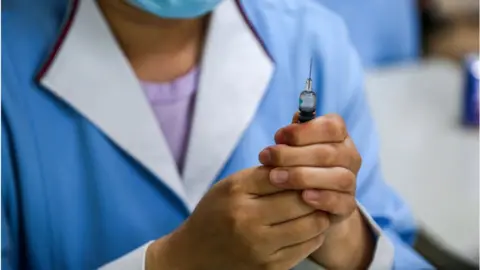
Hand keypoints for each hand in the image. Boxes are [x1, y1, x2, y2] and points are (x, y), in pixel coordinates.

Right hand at [147, 167, 330, 269]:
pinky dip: (314, 234)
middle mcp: (246, 219)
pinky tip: (308, 227)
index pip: (284, 174)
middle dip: (315, 192)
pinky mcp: (269, 267)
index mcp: (236, 191)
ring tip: (316, 208)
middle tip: (321, 189)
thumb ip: (263, 174)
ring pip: (311, 224)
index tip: (310, 170)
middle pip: (301, 200)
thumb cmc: (216, 213)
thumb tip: (302, 163)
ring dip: (319, 214)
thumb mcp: (230, 186)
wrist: (194, 255)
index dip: (302, 171)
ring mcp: (259, 247)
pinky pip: (307, 247)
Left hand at [258, 113, 373, 268]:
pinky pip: (341, 201)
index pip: (331, 127)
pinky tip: (303, 197)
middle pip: (328, 152)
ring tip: (276, 178)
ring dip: (303, 176)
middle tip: (265, 157)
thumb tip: (296, 118)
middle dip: (292, 155)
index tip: (277, 137)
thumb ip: (295, 134)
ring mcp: (351, 182)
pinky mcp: (348, 205)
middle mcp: (350, 156)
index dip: (303, 131)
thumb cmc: (298, 164)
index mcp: (339, 136)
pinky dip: (323, 198)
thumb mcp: (294, 146)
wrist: (310, 202)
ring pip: (337, 177)